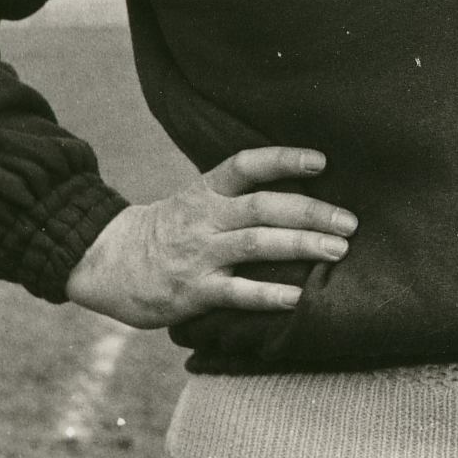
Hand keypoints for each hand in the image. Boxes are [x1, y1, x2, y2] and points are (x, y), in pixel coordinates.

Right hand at [64, 147, 355, 329]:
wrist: (106, 263)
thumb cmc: (168, 230)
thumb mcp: (197, 200)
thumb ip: (238, 196)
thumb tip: (302, 189)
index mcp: (206, 191)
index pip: (246, 166)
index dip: (283, 159)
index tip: (322, 161)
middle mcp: (205, 218)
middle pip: (264, 207)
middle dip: (312, 212)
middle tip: (351, 222)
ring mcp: (199, 254)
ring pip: (256, 245)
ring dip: (301, 245)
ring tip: (339, 250)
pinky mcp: (193, 291)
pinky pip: (237, 292)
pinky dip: (269, 294)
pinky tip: (298, 298)